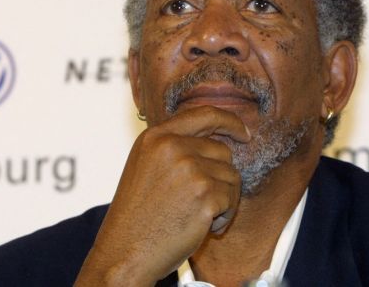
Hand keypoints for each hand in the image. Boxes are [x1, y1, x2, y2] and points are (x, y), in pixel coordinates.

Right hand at [74, 106, 249, 286]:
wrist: (125, 253)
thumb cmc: (137, 216)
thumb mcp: (146, 166)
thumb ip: (175, 146)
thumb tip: (218, 137)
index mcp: (156, 137)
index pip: (205, 114)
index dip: (230, 121)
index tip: (244, 133)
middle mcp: (172, 147)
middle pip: (223, 150)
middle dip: (220, 176)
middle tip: (201, 200)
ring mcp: (190, 170)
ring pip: (231, 176)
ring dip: (223, 198)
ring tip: (196, 215)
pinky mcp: (205, 195)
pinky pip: (232, 200)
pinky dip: (223, 217)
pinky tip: (201, 227)